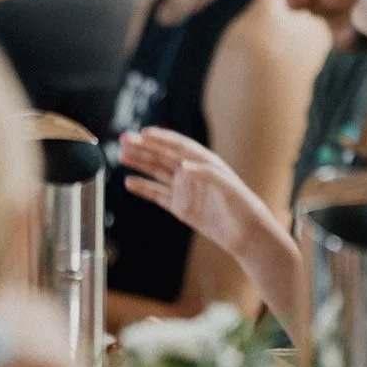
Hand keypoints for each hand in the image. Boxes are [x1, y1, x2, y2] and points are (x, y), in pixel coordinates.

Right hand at [118, 127, 280, 260]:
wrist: (244, 233)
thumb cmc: (241, 205)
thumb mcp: (227, 186)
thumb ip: (206, 174)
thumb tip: (184, 167)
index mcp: (204, 162)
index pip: (178, 145)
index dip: (160, 138)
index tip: (143, 134)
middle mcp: (192, 172)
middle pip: (163, 156)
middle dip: (143, 147)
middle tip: (123, 140)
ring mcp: (185, 189)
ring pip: (157, 172)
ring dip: (140, 163)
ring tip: (122, 156)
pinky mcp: (180, 206)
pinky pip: (158, 194)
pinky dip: (143, 188)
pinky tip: (129, 182)